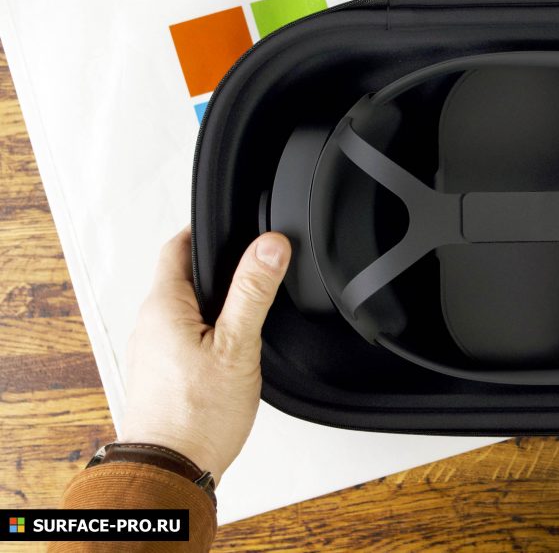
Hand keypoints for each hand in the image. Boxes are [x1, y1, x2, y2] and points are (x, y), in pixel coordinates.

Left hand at [119, 227, 290, 482]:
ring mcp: (151, 351)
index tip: (235, 226)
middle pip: (183, 277)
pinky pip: (182, 338)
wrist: (170, 471)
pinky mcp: (159, 375)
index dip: (209, 230)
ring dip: (213, 305)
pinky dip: (206, 334)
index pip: (179, 245)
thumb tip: (270, 245)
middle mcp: (149, 324)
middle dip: (219, 270)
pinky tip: (230, 352)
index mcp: (163, 305)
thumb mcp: (237, 346)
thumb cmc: (196, 416)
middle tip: (254, 269)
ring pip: (184, 310)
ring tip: (248, 313)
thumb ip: (253, 291)